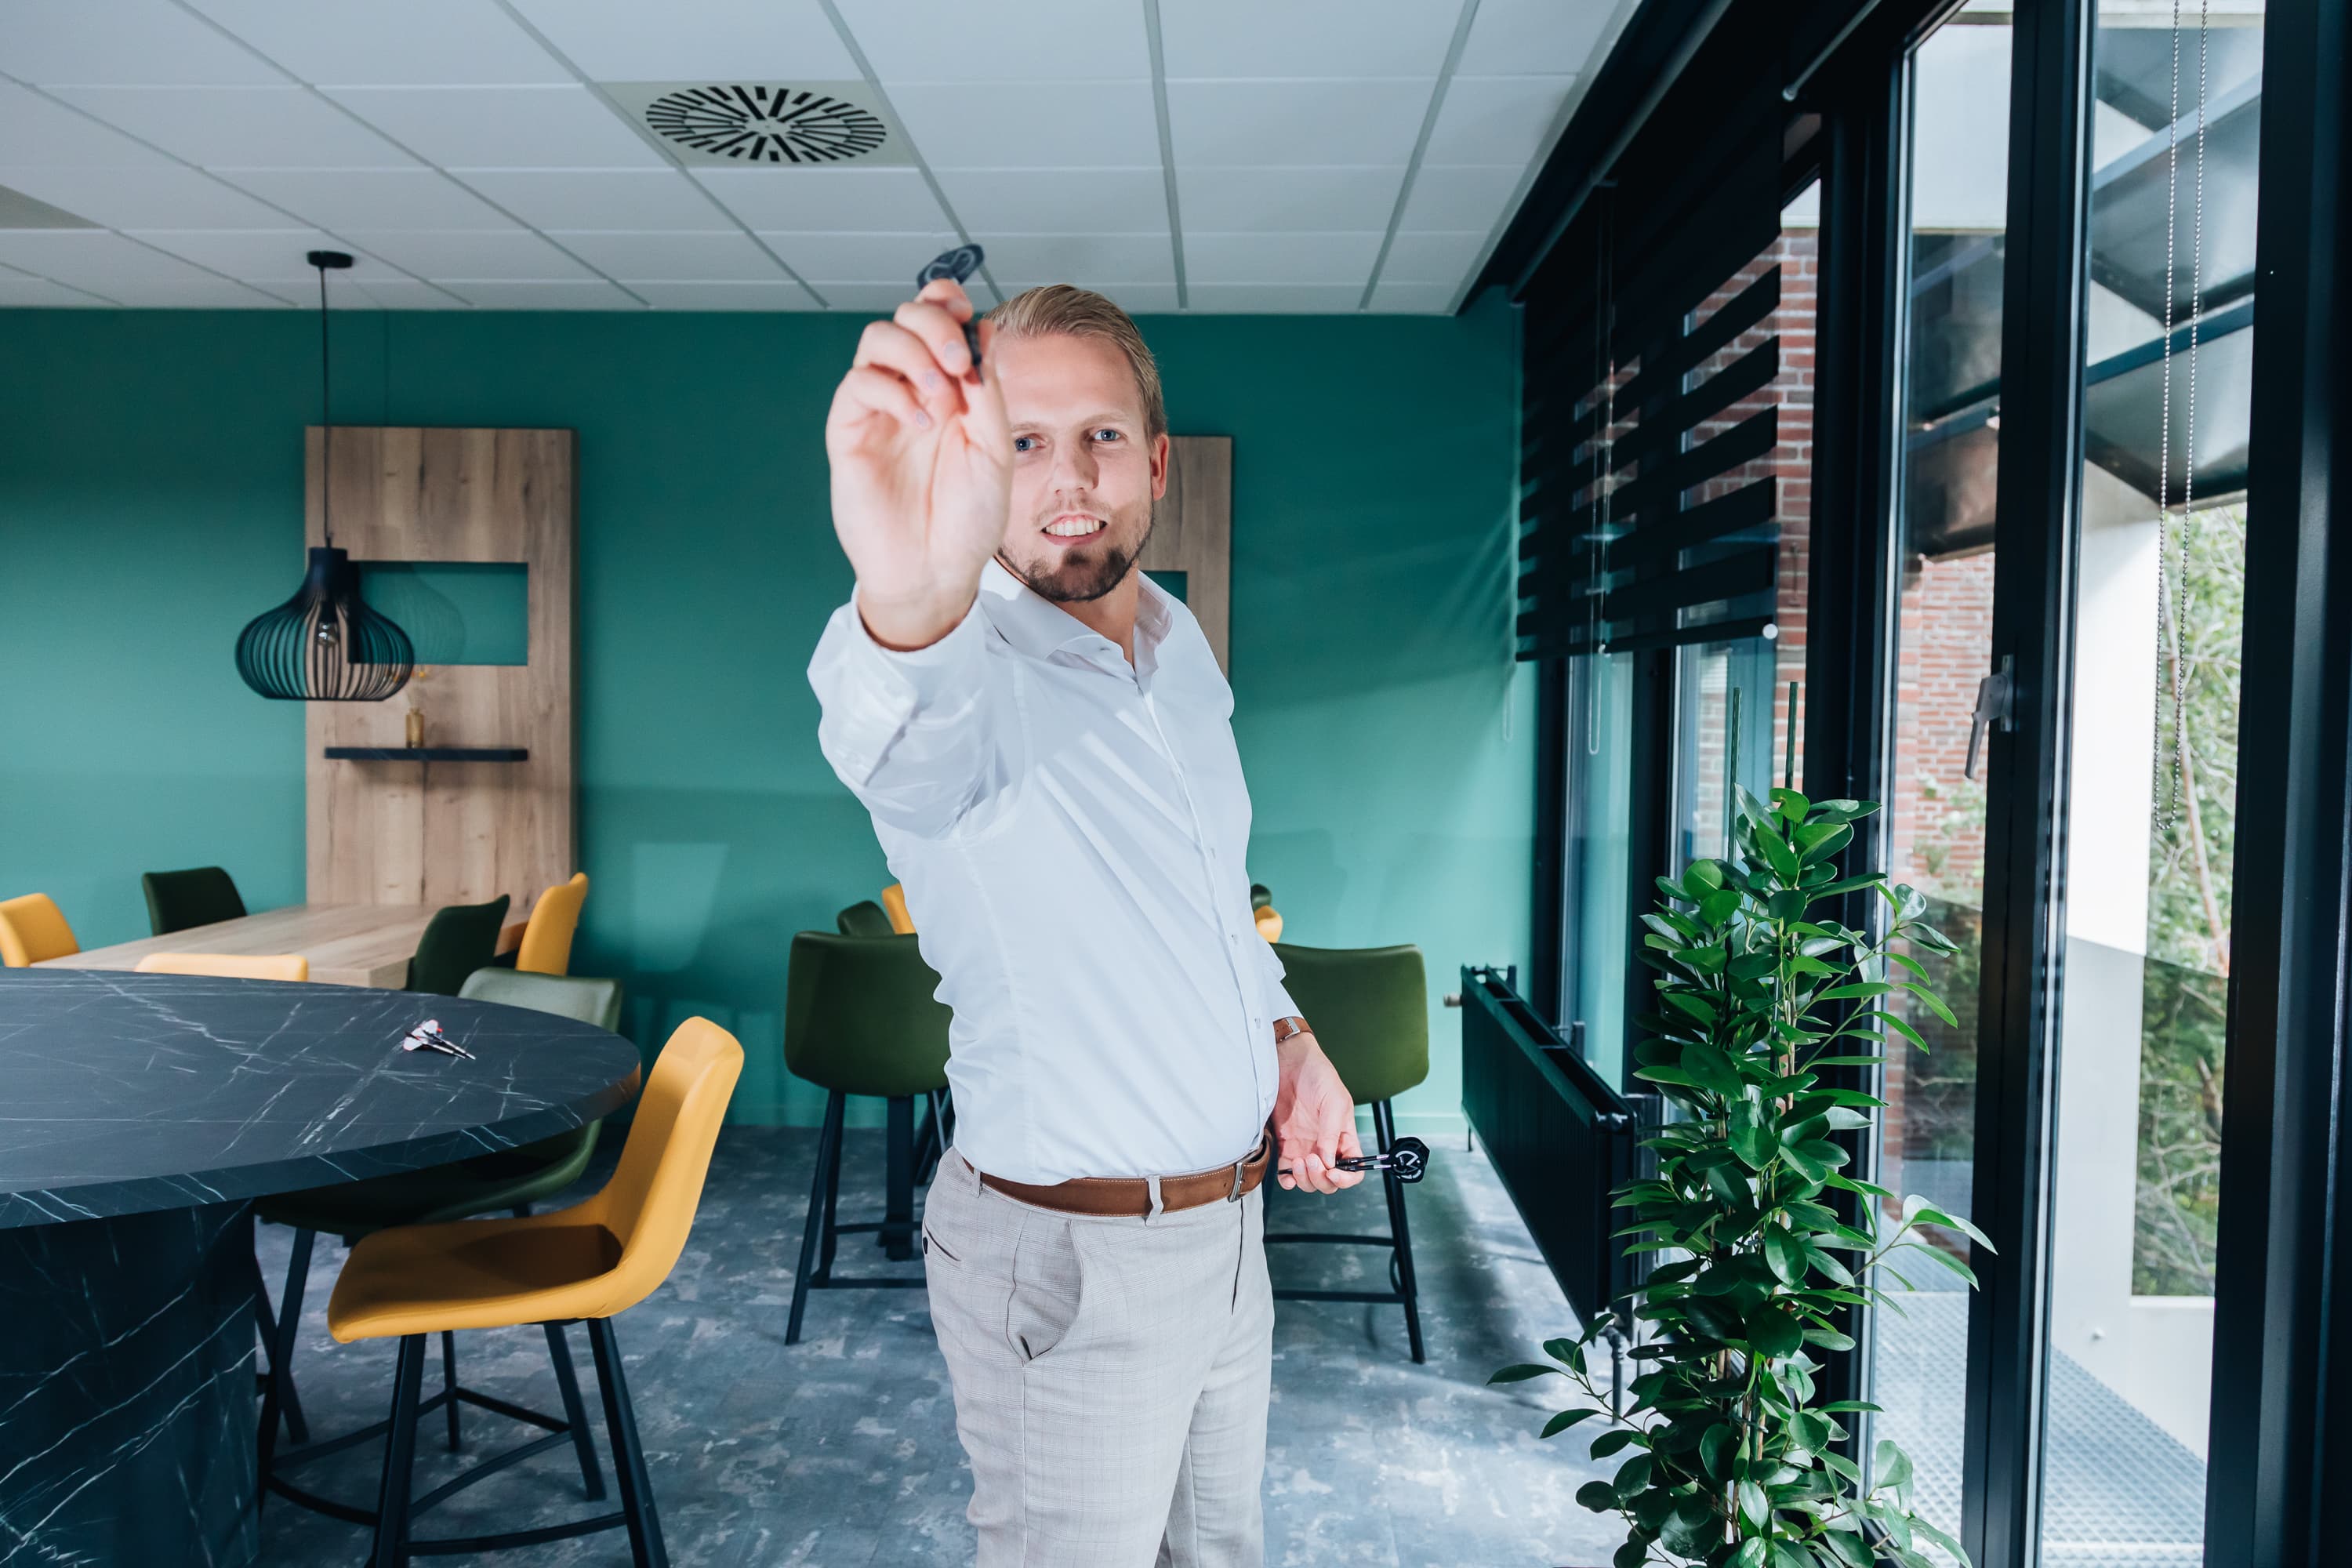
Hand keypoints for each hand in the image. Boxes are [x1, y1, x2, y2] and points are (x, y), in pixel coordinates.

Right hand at [824, 277, 1012, 649]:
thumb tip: (984, 329)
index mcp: (952, 385)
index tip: (968, 319)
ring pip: (877, 338)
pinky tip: (919, 423)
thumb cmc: (968, 518)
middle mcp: (914, 387)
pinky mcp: (850, 430)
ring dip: (914, 354)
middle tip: (959, 363)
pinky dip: (893, 391)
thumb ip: (988, 390)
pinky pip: (860, 383)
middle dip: (935, 325)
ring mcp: (880, 407)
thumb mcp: (995, 449)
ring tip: (941, 400)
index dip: (948, 301)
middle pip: (908, 316)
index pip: (940, 316)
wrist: (936, 570)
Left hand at [1272, 1034, 1364, 1193]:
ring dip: (1305, 1180)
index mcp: (1344, 1138)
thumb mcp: (1334, 1102)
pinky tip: (1287, 1173)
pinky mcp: (1285, 1145)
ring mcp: (1305, 1147)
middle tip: (1312, 1160)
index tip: (1334, 1173)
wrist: (1290, 1063)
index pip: (1354, 1169)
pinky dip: (1287, 1179)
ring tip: (1298, 1162)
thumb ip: (1332, 1133)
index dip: (1347, 1178)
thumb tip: (1328, 1161)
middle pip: (1329, 1181)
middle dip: (1322, 1179)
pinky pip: (1287, 1172)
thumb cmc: (1319, 1076)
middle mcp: (1326, 1146)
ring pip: (1309, 1181)